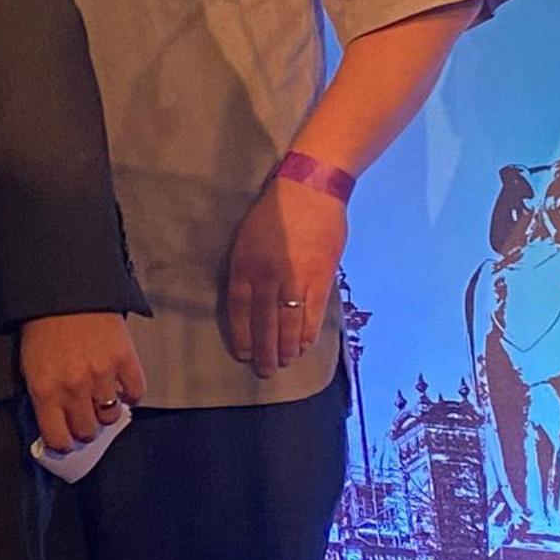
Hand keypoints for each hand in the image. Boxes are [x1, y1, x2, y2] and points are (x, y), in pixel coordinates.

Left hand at [19, 311, 146, 453]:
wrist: (66, 290)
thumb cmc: (43, 327)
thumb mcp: (30, 365)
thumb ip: (42, 396)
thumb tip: (54, 423)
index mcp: (45, 390)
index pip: (58, 438)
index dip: (62, 444)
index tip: (66, 441)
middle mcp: (74, 388)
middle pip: (87, 430)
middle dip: (84, 428)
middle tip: (84, 417)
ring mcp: (101, 375)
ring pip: (110, 416)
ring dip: (106, 411)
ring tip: (101, 399)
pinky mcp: (124, 360)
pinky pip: (136, 392)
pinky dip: (131, 395)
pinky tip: (122, 388)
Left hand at [224, 177, 347, 377]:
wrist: (311, 188)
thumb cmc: (274, 211)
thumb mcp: (245, 239)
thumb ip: (245, 270)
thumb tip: (249, 303)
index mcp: (244, 265)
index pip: (238, 310)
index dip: (240, 336)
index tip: (243, 354)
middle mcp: (267, 276)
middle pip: (263, 324)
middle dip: (264, 352)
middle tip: (264, 371)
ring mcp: (295, 279)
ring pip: (289, 324)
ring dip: (286, 348)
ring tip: (284, 362)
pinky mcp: (320, 278)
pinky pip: (313, 314)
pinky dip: (307, 333)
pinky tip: (303, 346)